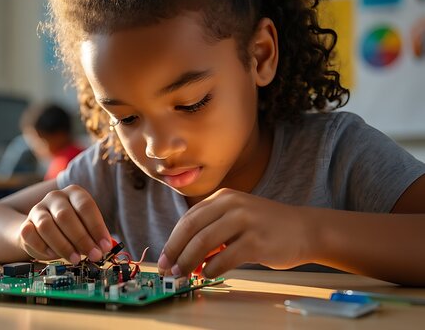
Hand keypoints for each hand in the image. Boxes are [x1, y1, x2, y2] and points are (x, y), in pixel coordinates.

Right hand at [18, 184, 112, 263]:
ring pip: (46, 226)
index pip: (85, 206)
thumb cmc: (69, 229)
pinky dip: (42, 247)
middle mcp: (55, 197)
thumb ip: (94, 236)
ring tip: (76, 259)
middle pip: (65, 216)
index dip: (97, 228)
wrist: (41, 231)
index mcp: (73, 193)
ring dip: (63, 245)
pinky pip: (30, 235)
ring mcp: (37, 209)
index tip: (104, 246)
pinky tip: (52, 254)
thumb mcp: (85, 227)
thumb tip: (104, 248)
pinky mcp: (25, 224)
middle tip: (93, 255)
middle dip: (81, 239)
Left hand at [158, 188, 315, 277]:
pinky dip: (211, 269)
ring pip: (203, 243)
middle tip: (168, 269)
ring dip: (189, 262)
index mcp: (223, 197)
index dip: (172, 239)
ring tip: (184, 275)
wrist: (306, 229)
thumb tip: (184, 255)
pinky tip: (207, 274)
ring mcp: (244, 221)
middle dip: (175, 251)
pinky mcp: (256, 241)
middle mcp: (232, 205)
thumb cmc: (267, 226)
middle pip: (191, 229)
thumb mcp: (237, 216)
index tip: (165, 257)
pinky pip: (224, 258)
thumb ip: (212, 229)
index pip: (188, 218)